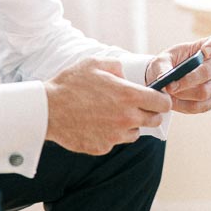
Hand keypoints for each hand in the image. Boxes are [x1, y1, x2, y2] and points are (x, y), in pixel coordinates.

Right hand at [45, 57, 171, 154]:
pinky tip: (95, 124)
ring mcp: (115, 136)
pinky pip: (115, 141)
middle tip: (134, 106)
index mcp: (129, 96)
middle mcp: (126, 118)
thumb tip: (126, 76)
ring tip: (109, 114)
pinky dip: (110, 134)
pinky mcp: (103, 148)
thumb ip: (117, 67)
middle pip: (154, 121)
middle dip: (149, 113)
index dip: (162, 100)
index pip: (163, 104)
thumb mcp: (95, 63)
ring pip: (135, 133)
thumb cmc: (70, 84)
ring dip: (129, 125)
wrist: (47, 110)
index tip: (156, 99)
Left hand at [144, 34, 210, 114]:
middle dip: (188, 80)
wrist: (164, 83)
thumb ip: (162, 68)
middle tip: (170, 87)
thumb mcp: (159, 62)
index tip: (204, 51)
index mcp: (203, 48)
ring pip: (205, 92)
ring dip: (184, 95)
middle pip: (209, 71)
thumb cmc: (164, 66)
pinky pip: (202, 106)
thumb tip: (164, 78)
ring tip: (169, 94)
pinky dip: (185, 106)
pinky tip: (173, 102)